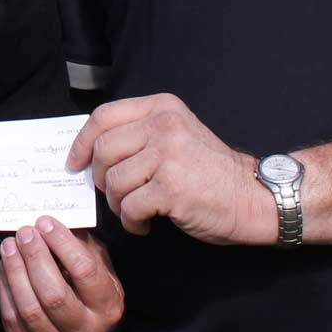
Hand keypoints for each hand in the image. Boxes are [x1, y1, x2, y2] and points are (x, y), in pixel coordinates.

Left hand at [0, 217, 121, 331]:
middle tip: (24, 232)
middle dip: (35, 258)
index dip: (62, 244)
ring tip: (9, 246)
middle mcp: (84, 331)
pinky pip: (12, 319)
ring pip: (30, 309)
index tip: (45, 222)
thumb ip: (82, 248)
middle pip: (54, 294)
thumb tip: (52, 225)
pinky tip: (5, 267)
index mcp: (107, 307)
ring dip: (15, 272)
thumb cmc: (91, 294)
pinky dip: (5, 289)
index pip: (85, 273)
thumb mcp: (100, 270)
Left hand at [66, 94, 272, 244]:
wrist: (255, 197)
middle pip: (104, 150)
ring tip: (135, 211)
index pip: (103, 116)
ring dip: (118, 204)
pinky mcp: (171, 187)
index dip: (82, 142)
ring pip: (115, 181)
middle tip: (115, 195)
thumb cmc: (212, 172)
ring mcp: (168, 155)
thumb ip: (141, 134)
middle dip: (101, 179)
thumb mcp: (178, 135)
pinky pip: (130, 207)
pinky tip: (146, 224)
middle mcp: (164, 125)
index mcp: (162, 108)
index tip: (75, 163)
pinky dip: (133, 222)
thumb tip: (91, 151)